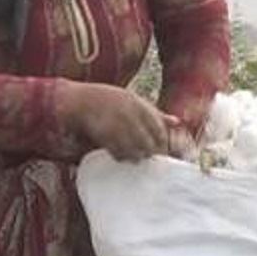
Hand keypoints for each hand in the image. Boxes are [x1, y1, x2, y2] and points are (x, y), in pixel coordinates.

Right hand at [57, 81, 184, 160]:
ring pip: (135, 151)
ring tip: (134, 156)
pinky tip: (120, 155)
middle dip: (150, 152)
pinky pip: (118, 153)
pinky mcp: (104, 136)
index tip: (161, 150)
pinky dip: (121, 156)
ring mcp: (117, 126)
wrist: (79, 100)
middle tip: (148, 157)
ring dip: (136, 156)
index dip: (162, 144)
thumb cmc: (108, 99)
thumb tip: (177, 122)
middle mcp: (130, 115)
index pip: (159, 130)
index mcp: (139, 104)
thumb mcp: (133, 99)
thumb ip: (155, 112)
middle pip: (149, 143)